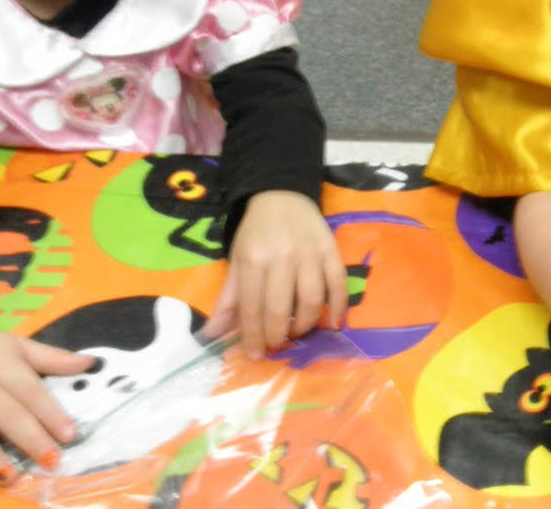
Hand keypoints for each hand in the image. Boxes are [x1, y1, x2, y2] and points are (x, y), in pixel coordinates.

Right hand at [0, 299, 92, 480]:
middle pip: (6, 415)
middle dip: (30, 440)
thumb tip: (91, 363)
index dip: (51, 414)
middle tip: (51, 460)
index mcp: (4, 367)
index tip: (69, 435)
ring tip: (9, 475)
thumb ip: (53, 358)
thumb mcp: (18, 345)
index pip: (32, 393)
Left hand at [206, 191, 346, 359]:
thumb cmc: (256, 232)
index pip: (252, 307)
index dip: (253, 336)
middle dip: (277, 335)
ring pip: (311, 299)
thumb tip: (212, 335)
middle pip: (281, 307)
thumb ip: (228, 299)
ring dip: (304, 324)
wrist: (282, 195)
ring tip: (296, 332)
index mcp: (253, 259)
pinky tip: (333, 324)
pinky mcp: (331, 250)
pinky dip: (338, 306)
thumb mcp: (236, 260)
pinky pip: (338, 283)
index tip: (255, 355)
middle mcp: (282, 257)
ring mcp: (310, 253)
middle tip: (276, 345)